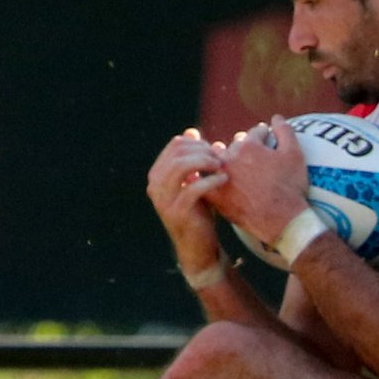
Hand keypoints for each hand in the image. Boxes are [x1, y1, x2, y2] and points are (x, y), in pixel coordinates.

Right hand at [147, 128, 227, 275]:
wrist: (198, 246)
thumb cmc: (198, 211)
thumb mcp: (193, 181)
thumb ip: (191, 158)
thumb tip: (191, 132)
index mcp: (157, 175)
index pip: (176, 144)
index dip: (198, 143)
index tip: (214, 151)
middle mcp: (155, 185)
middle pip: (178, 152)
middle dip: (203, 151)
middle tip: (220, 157)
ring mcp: (164, 199)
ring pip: (181, 166)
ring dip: (205, 162)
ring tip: (221, 166)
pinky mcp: (177, 212)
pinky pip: (194, 187)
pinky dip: (211, 180)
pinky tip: (223, 180)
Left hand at [209, 114, 309, 244]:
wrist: (281, 220)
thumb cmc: (290, 187)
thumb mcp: (295, 155)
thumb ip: (285, 131)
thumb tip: (276, 117)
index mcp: (250, 146)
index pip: (254, 133)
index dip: (262, 134)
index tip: (264, 135)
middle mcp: (232, 158)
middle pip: (234, 145)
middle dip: (242, 146)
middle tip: (247, 151)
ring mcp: (222, 178)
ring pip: (217, 162)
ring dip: (222, 160)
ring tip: (228, 164)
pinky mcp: (217, 197)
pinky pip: (204, 184)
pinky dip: (205, 181)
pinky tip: (207, 182)